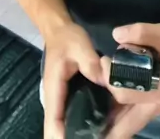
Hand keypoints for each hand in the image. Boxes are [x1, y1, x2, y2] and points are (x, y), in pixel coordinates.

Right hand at [43, 23, 103, 138]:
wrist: (59, 30)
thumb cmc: (67, 38)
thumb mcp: (80, 46)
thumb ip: (91, 64)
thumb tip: (106, 82)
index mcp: (54, 90)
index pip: (53, 121)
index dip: (62, 136)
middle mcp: (54, 100)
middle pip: (56, 129)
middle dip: (72, 137)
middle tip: (96, 138)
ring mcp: (59, 100)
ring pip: (62, 125)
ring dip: (75, 133)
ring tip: (99, 135)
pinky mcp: (66, 98)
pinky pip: (69, 117)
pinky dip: (79, 124)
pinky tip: (97, 126)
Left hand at [101, 22, 159, 138]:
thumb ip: (141, 32)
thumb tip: (116, 35)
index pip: (125, 94)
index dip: (109, 80)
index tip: (103, 61)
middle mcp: (158, 105)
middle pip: (125, 121)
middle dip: (106, 114)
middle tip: (93, 92)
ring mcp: (157, 107)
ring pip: (129, 125)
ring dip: (112, 123)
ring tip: (93, 121)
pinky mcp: (155, 104)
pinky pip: (134, 118)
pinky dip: (120, 118)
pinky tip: (107, 113)